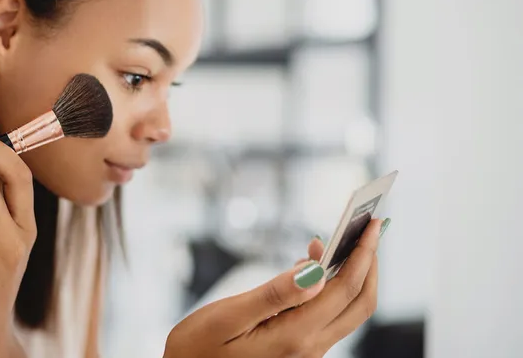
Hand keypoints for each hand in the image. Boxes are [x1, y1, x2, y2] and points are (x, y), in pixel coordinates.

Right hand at [163, 219, 382, 357]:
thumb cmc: (197, 348)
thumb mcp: (227, 317)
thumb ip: (273, 295)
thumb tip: (315, 271)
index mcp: (293, 336)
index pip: (343, 290)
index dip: (362, 255)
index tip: (373, 225)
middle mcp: (308, 348)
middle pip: (358, 303)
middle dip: (369, 263)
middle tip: (370, 228)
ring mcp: (305, 351)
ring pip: (346, 311)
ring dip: (351, 274)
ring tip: (340, 240)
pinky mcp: (297, 350)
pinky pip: (327, 316)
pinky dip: (332, 287)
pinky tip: (314, 267)